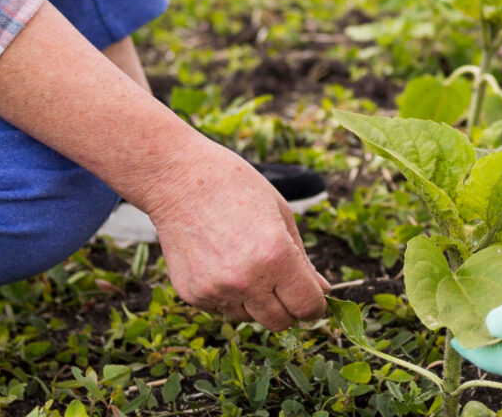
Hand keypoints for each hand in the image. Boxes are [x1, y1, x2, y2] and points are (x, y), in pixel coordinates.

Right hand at [146, 142, 329, 329]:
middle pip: (280, 322)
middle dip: (288, 307)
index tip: (313, 297)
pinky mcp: (193, 295)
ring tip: (245, 262)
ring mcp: (216, 291)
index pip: (307, 306)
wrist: (179, 180)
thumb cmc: (237, 188)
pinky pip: (222, 309)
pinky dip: (229, 295)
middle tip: (282, 283)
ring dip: (256, 301)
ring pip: (250, 318)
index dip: (314, 305)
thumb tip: (322, 291)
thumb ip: (303, 260)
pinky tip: (221, 262)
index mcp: (276, 257)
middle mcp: (247, 280)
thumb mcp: (282, 215)